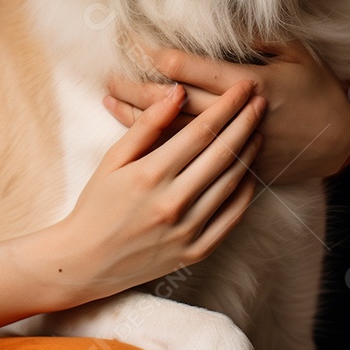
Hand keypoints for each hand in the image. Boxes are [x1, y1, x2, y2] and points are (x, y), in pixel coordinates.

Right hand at [52, 82, 264, 302]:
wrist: (87, 261)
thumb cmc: (97, 204)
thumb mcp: (113, 159)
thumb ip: (147, 125)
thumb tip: (177, 92)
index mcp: (150, 175)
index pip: (200, 132)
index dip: (226, 106)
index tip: (243, 87)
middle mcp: (173, 202)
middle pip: (222, 154)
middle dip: (245, 123)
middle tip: (261, 101)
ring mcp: (187, 230)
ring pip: (231, 184)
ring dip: (249, 154)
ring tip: (258, 131)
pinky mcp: (196, 252)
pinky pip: (231, 218)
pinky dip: (244, 193)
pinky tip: (248, 173)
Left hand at [104, 41, 349, 183]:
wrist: (338, 142)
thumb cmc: (316, 90)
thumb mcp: (296, 53)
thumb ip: (259, 36)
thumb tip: (223, 18)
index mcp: (248, 82)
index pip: (190, 67)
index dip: (156, 53)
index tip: (131, 42)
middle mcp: (234, 115)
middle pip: (173, 100)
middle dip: (136, 85)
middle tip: (107, 73)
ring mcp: (231, 143)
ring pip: (174, 129)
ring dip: (138, 113)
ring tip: (109, 98)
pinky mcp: (230, 164)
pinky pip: (187, 154)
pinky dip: (158, 141)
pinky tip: (134, 132)